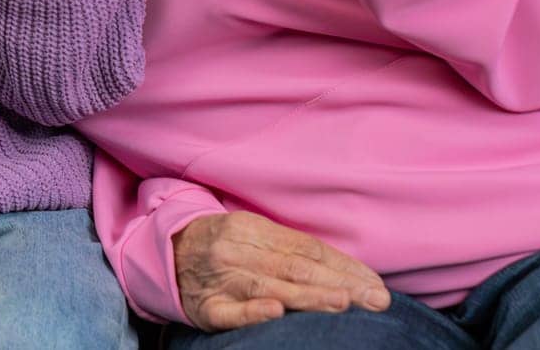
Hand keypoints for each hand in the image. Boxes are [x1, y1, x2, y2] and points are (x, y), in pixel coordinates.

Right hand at [173, 212, 390, 331]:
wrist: (163, 252)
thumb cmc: (221, 246)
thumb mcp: (251, 236)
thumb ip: (291, 250)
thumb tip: (348, 272)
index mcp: (251, 228)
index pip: (306, 248)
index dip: (344, 266)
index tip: (376, 284)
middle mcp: (237, 250)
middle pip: (294, 267)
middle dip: (339, 284)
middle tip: (375, 299)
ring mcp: (220, 278)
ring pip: (269, 286)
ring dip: (307, 295)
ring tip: (341, 302)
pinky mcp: (206, 307)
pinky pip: (230, 311)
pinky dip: (253, 311)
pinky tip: (276, 312)